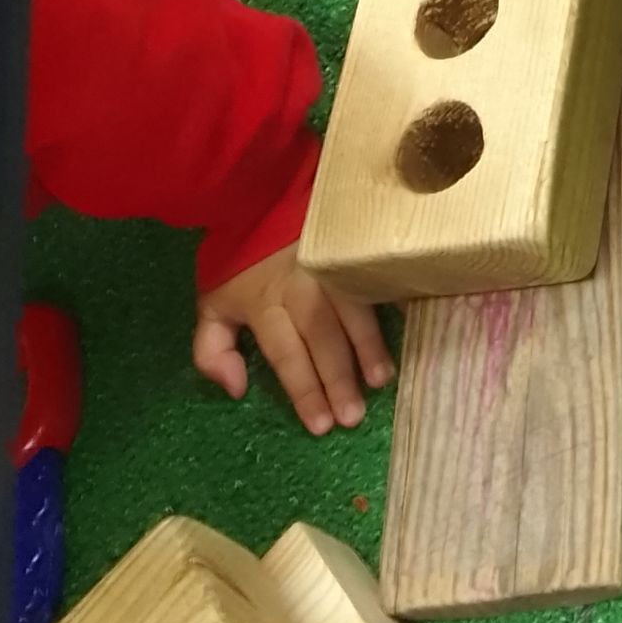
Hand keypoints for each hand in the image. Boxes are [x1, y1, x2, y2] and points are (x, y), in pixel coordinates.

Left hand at [195, 245, 390, 436]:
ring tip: (380, 380)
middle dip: (338, 379)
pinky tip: (409, 324)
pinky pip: (375, 281)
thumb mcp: (212, 305)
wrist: (259, 196)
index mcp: (265, 304)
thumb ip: (212, 351)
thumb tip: (236, 390)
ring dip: (368, 347)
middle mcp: (301, 289)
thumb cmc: (239, 261)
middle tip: (354, 416)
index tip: (320, 426)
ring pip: (353, 312)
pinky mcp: (351, 251)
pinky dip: (393, 303)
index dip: (304, 390)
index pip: (287, 355)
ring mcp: (331, 268)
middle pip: (321, 339)